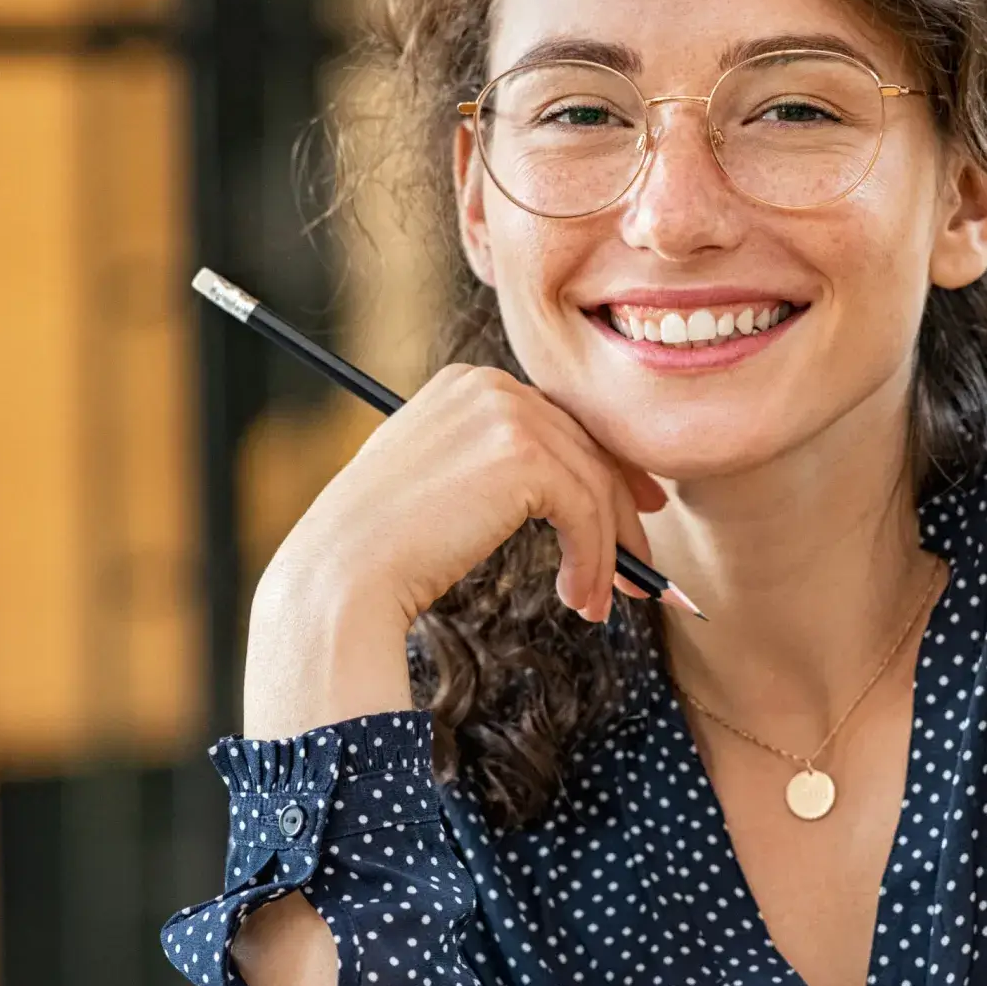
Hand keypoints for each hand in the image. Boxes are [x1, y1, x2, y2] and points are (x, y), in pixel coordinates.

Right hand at [243, 364, 664, 740]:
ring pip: (594, 487)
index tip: (634, 515)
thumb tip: (579, 485)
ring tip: (600, 602)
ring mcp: (509, 414)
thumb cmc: (386, 544)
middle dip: (620, 515)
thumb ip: (500, 464)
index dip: (606, 472)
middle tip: (641, 570)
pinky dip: (594, 561)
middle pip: (588, 449)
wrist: (345, 571)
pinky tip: (581, 600)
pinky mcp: (526, 456)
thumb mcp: (446, 479)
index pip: (562, 423)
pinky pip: (587, 513)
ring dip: (607, 554)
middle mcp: (492, 385)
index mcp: (470, 382)